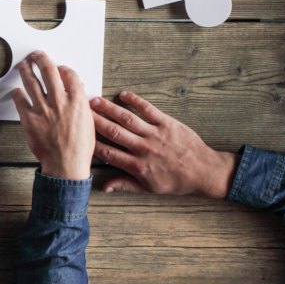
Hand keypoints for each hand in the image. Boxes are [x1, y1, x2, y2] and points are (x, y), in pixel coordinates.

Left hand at [10, 50, 94, 180]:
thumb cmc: (79, 147)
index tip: (58, 68)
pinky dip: (18, 94)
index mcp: (77, 100)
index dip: (63, 68)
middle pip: (48, 71)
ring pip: (31, 82)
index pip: (69, 74)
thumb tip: (77, 90)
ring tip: (23, 65)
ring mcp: (43, 109)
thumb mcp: (88, 122)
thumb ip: (81, 104)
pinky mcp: (29, 118)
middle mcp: (59, 101)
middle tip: (36, 55)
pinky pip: (20, 100)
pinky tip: (17, 91)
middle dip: (41, 59)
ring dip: (26, 70)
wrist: (66, 164)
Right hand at [88, 91, 236, 197]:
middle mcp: (144, 148)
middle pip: (114, 132)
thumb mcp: (150, 188)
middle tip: (81, 111)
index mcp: (138, 166)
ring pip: (128, 119)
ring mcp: (155, 134)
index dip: (92, 143)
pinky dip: (135, 101)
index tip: (80, 135)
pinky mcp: (167, 123)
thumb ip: (125, 185)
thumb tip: (104, 187)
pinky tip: (123, 95)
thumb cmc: (177, 181)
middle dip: (96, 121)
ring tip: (95, 100)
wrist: (203, 172)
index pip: (109, 153)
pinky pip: (148, 109)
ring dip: (110, 109)